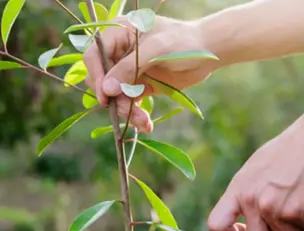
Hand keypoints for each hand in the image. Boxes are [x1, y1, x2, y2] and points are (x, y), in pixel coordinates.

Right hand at [82, 15, 219, 132]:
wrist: (209, 52)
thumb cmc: (183, 42)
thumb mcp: (156, 50)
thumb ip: (130, 68)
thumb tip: (106, 89)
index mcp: (119, 34)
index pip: (94, 55)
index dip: (96, 76)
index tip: (105, 96)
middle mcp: (120, 53)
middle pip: (103, 80)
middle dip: (114, 98)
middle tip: (128, 112)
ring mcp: (129, 71)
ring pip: (116, 96)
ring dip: (127, 111)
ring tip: (143, 122)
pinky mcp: (140, 86)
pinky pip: (130, 103)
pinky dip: (136, 115)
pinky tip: (146, 124)